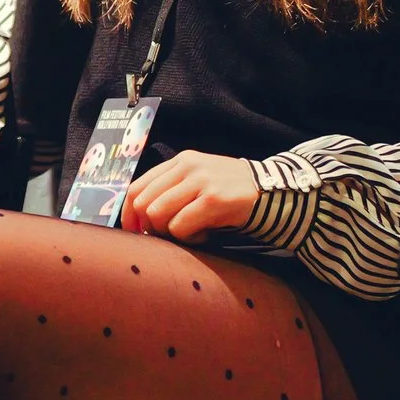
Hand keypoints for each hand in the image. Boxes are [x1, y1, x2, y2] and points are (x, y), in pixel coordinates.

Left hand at [119, 151, 259, 242]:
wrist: (271, 191)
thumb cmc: (229, 191)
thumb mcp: (198, 180)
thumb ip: (170, 190)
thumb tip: (139, 217)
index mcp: (179, 162)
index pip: (137, 187)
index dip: (129, 213)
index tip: (133, 231)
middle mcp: (187, 167)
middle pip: (143, 203)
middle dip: (150, 226)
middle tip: (168, 235)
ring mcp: (200, 182)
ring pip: (158, 214)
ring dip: (169, 232)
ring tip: (190, 233)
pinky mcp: (213, 200)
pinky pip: (180, 226)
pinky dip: (188, 238)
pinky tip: (204, 234)